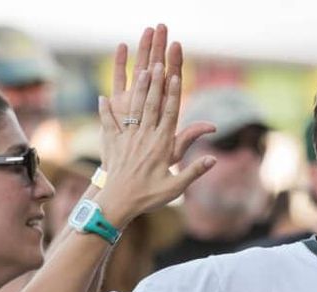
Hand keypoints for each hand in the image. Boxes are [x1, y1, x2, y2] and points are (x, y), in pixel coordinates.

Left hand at [95, 50, 214, 225]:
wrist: (118, 203)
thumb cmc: (149, 197)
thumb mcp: (175, 187)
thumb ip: (194, 171)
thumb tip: (213, 160)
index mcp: (161, 145)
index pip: (169, 114)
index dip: (173, 94)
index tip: (175, 75)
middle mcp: (144, 137)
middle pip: (151, 104)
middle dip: (156, 82)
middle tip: (158, 62)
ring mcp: (127, 138)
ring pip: (134, 109)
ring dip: (138, 89)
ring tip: (141, 70)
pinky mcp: (112, 144)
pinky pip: (108, 123)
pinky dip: (105, 110)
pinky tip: (103, 97)